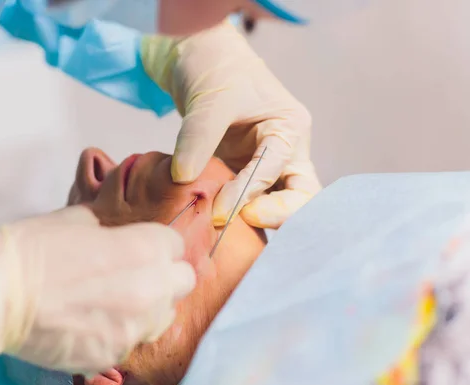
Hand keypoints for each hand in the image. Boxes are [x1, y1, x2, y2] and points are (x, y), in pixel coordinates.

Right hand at [0, 206, 194, 374]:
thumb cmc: (28, 250)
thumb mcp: (73, 220)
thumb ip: (107, 227)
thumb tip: (112, 232)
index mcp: (143, 250)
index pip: (176, 244)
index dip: (158, 243)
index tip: (141, 245)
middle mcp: (148, 291)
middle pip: (182, 282)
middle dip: (165, 274)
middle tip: (136, 272)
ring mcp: (131, 329)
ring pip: (162, 316)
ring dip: (148, 306)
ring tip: (114, 300)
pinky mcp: (110, 355)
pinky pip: (130, 342)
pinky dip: (118, 332)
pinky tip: (91, 322)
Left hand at [141, 22, 321, 227]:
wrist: (195, 56)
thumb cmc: (214, 66)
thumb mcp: (209, 99)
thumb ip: (198, 139)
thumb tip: (184, 179)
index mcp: (289, 128)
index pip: (277, 171)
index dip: (249, 194)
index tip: (219, 211)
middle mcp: (285, 150)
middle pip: (298, 195)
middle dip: (275, 216)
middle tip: (236, 223)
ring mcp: (264, 164)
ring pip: (275, 204)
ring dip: (252, 220)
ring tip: (222, 229)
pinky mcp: (242, 172)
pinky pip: (246, 201)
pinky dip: (233, 214)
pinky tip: (213, 223)